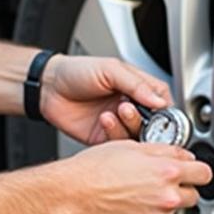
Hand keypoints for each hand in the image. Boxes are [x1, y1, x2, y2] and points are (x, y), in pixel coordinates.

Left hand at [40, 54, 172, 144]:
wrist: (48, 87)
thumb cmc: (76, 72)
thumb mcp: (110, 69)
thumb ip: (137, 85)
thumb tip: (160, 101)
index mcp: (137, 89)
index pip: (163, 103)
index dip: (164, 111)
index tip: (160, 113)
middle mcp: (129, 108)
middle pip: (152, 124)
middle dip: (144, 120)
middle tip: (129, 109)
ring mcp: (117, 125)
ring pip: (136, 136)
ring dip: (128, 125)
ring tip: (116, 111)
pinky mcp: (103, 139)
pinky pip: (117, 144)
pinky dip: (114, 133)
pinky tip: (104, 119)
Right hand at [62, 139, 212, 213]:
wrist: (74, 193)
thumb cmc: (96, 168)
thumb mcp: (134, 146)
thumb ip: (166, 151)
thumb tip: (182, 155)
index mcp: (168, 172)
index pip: (204, 174)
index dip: (197, 171)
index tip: (193, 172)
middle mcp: (166, 198)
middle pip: (192, 197)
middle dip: (180, 189)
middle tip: (159, 182)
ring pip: (171, 213)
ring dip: (160, 205)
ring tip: (135, 194)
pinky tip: (128, 207)